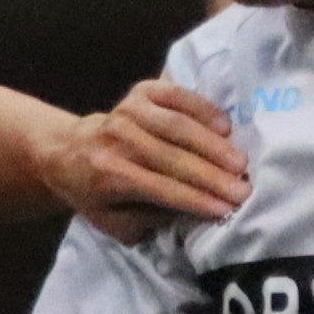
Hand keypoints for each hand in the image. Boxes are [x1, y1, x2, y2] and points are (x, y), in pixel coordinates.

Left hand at [46, 78, 245, 244]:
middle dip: (212, 176)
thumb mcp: (114, 222)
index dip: (195, 199)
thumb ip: (149, 219)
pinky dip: (204, 109)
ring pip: (178, 127)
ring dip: (213, 146)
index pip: (160, 188)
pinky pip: (177, 96)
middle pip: (173, 158)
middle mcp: (117, 138)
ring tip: (240, 163)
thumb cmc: (97, 194)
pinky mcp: (141, 92)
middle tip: (243, 189)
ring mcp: (128, 110)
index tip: (226, 210)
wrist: (70, 152)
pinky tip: (226, 127)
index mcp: (109, 174)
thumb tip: (190, 213)